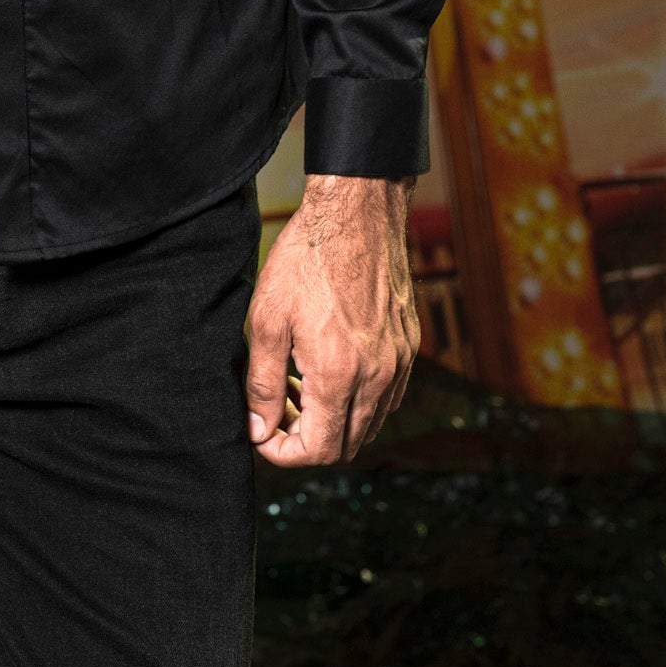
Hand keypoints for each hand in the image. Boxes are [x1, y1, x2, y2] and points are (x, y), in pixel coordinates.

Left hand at [245, 174, 419, 466]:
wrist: (356, 213)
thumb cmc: (306, 259)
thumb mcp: (267, 318)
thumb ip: (263, 383)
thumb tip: (257, 431)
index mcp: (338, 374)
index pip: (318, 450)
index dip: (284, 453)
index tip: (262, 434)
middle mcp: (376, 377)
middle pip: (346, 446)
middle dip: (307, 439)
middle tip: (277, 408)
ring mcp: (398, 363)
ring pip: (369, 424)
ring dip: (333, 420)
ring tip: (299, 385)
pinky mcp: (408, 347)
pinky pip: (386, 396)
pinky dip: (358, 399)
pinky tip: (329, 367)